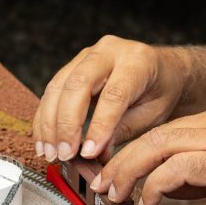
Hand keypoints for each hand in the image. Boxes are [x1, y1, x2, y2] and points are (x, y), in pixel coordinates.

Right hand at [32, 35, 189, 161]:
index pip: (114, 94)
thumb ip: (125, 130)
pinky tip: (44, 141)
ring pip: (58, 87)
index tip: (89, 152)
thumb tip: (96, 153)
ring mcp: (87, 55)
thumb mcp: (153, 114)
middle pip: (78, 85)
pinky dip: (45, 118)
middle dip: (66, 124)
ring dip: (49, 123)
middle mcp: (109, 51)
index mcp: (138, 61)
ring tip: (49, 153)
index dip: (99, 125)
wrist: (161, 70)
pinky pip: (52, 91)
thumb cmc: (160, 92)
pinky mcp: (72, 66)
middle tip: (64, 154)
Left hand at [90, 101, 205, 204]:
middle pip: (155, 135)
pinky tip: (148, 201)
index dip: (136, 153)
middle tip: (102, 184)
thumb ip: (200, 172)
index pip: (166, 132)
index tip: (118, 172)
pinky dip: (156, 184)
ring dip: (130, 172)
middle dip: (122, 161)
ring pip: (160, 146)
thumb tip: (165, 187)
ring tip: (115, 194)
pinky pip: (179, 167)